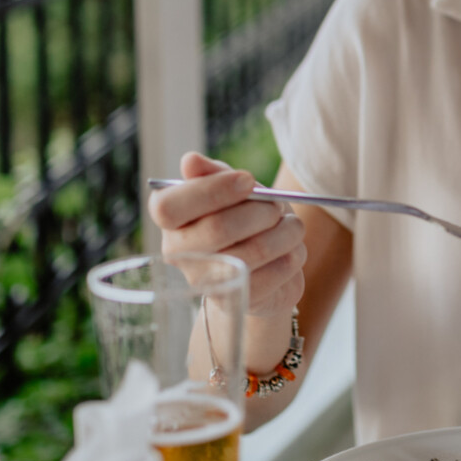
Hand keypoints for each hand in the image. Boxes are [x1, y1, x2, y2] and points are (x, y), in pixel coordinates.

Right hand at [148, 152, 306, 319]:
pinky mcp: (235, 300)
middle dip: (260, 211)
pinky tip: (291, 251)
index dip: (212, 190)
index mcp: (170, 219)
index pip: (169, 206)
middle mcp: (177, 252)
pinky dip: (292, 256)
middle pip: (218, 229)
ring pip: (253, 251)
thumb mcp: (232, 188)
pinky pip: (273, 274)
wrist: (263, 264)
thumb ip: (213, 173)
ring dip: (285, 233)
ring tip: (292, 227)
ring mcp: (204, 281)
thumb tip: (190, 161)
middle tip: (277, 206)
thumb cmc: (244, 217)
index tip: (248, 180)